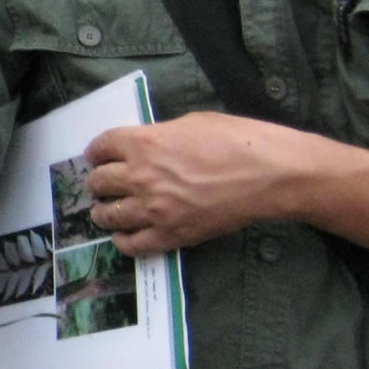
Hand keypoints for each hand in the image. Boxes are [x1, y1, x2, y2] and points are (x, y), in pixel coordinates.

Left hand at [84, 112, 306, 255]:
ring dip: (104, 212)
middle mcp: (141, 177)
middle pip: (98, 182)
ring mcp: (154, 210)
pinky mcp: (171, 235)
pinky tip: (125, 234)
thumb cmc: (238, 140)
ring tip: (107, 211)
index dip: (97, 151)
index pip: (100, 147)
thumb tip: (145, 147)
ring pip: (107, 215)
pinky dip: (123, 240)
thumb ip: (159, 137)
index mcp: (144, 143)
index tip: (99, 156)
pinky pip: (132, 245)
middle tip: (106, 184)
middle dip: (100, 181)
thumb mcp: (190, 123)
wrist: (271, 175)